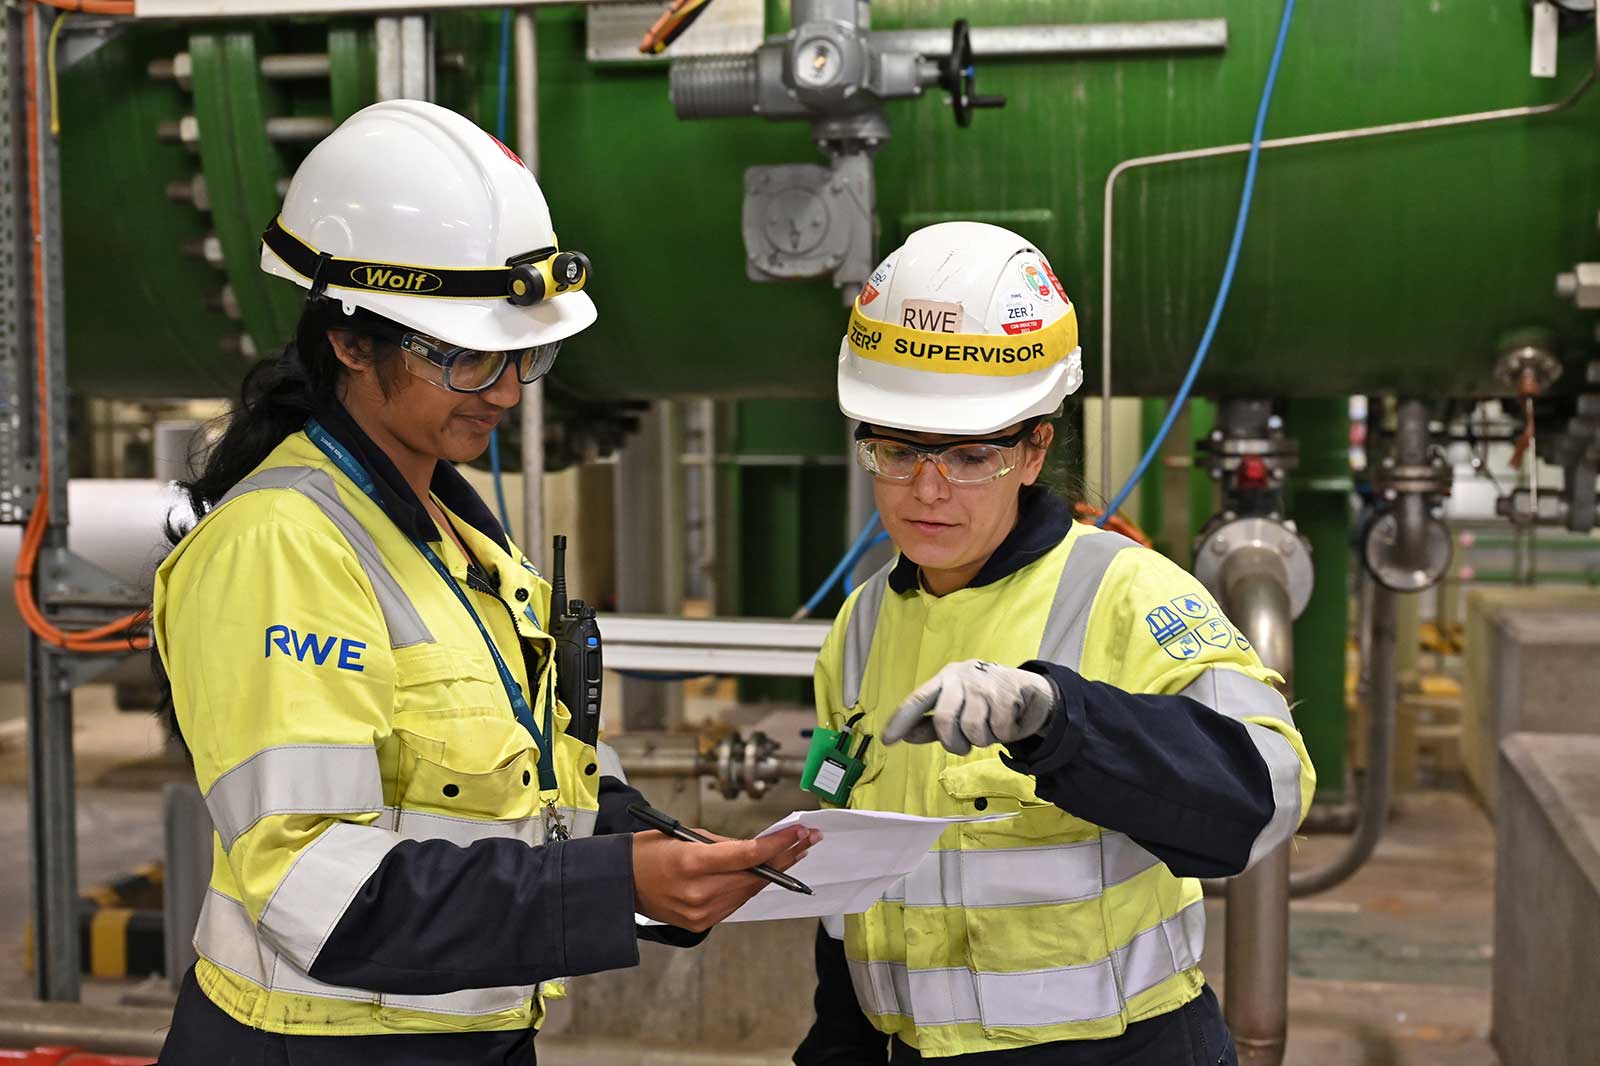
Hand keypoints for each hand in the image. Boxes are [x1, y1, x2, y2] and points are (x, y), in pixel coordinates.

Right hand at [631, 826, 819, 931]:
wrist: (621, 884)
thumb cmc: (649, 852)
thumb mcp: (683, 835)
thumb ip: (721, 844)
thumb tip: (756, 846)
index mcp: (690, 863)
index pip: (746, 855)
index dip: (777, 844)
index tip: (798, 832)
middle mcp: (698, 892)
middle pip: (754, 875)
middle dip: (785, 856)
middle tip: (808, 839)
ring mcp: (700, 912)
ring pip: (749, 891)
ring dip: (774, 872)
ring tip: (795, 853)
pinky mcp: (700, 924)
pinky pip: (735, 902)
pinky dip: (750, 886)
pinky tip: (767, 872)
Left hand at [882, 660, 1056, 754]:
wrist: (1029, 691)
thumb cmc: (985, 703)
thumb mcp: (957, 712)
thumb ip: (931, 725)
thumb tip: (905, 736)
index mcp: (943, 680)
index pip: (917, 700)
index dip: (901, 720)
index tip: (887, 740)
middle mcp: (960, 677)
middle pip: (943, 720)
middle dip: (953, 743)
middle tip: (963, 747)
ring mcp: (983, 683)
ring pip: (972, 728)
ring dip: (982, 740)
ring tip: (990, 730)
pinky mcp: (1007, 692)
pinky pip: (998, 729)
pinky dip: (1004, 735)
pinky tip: (1007, 723)